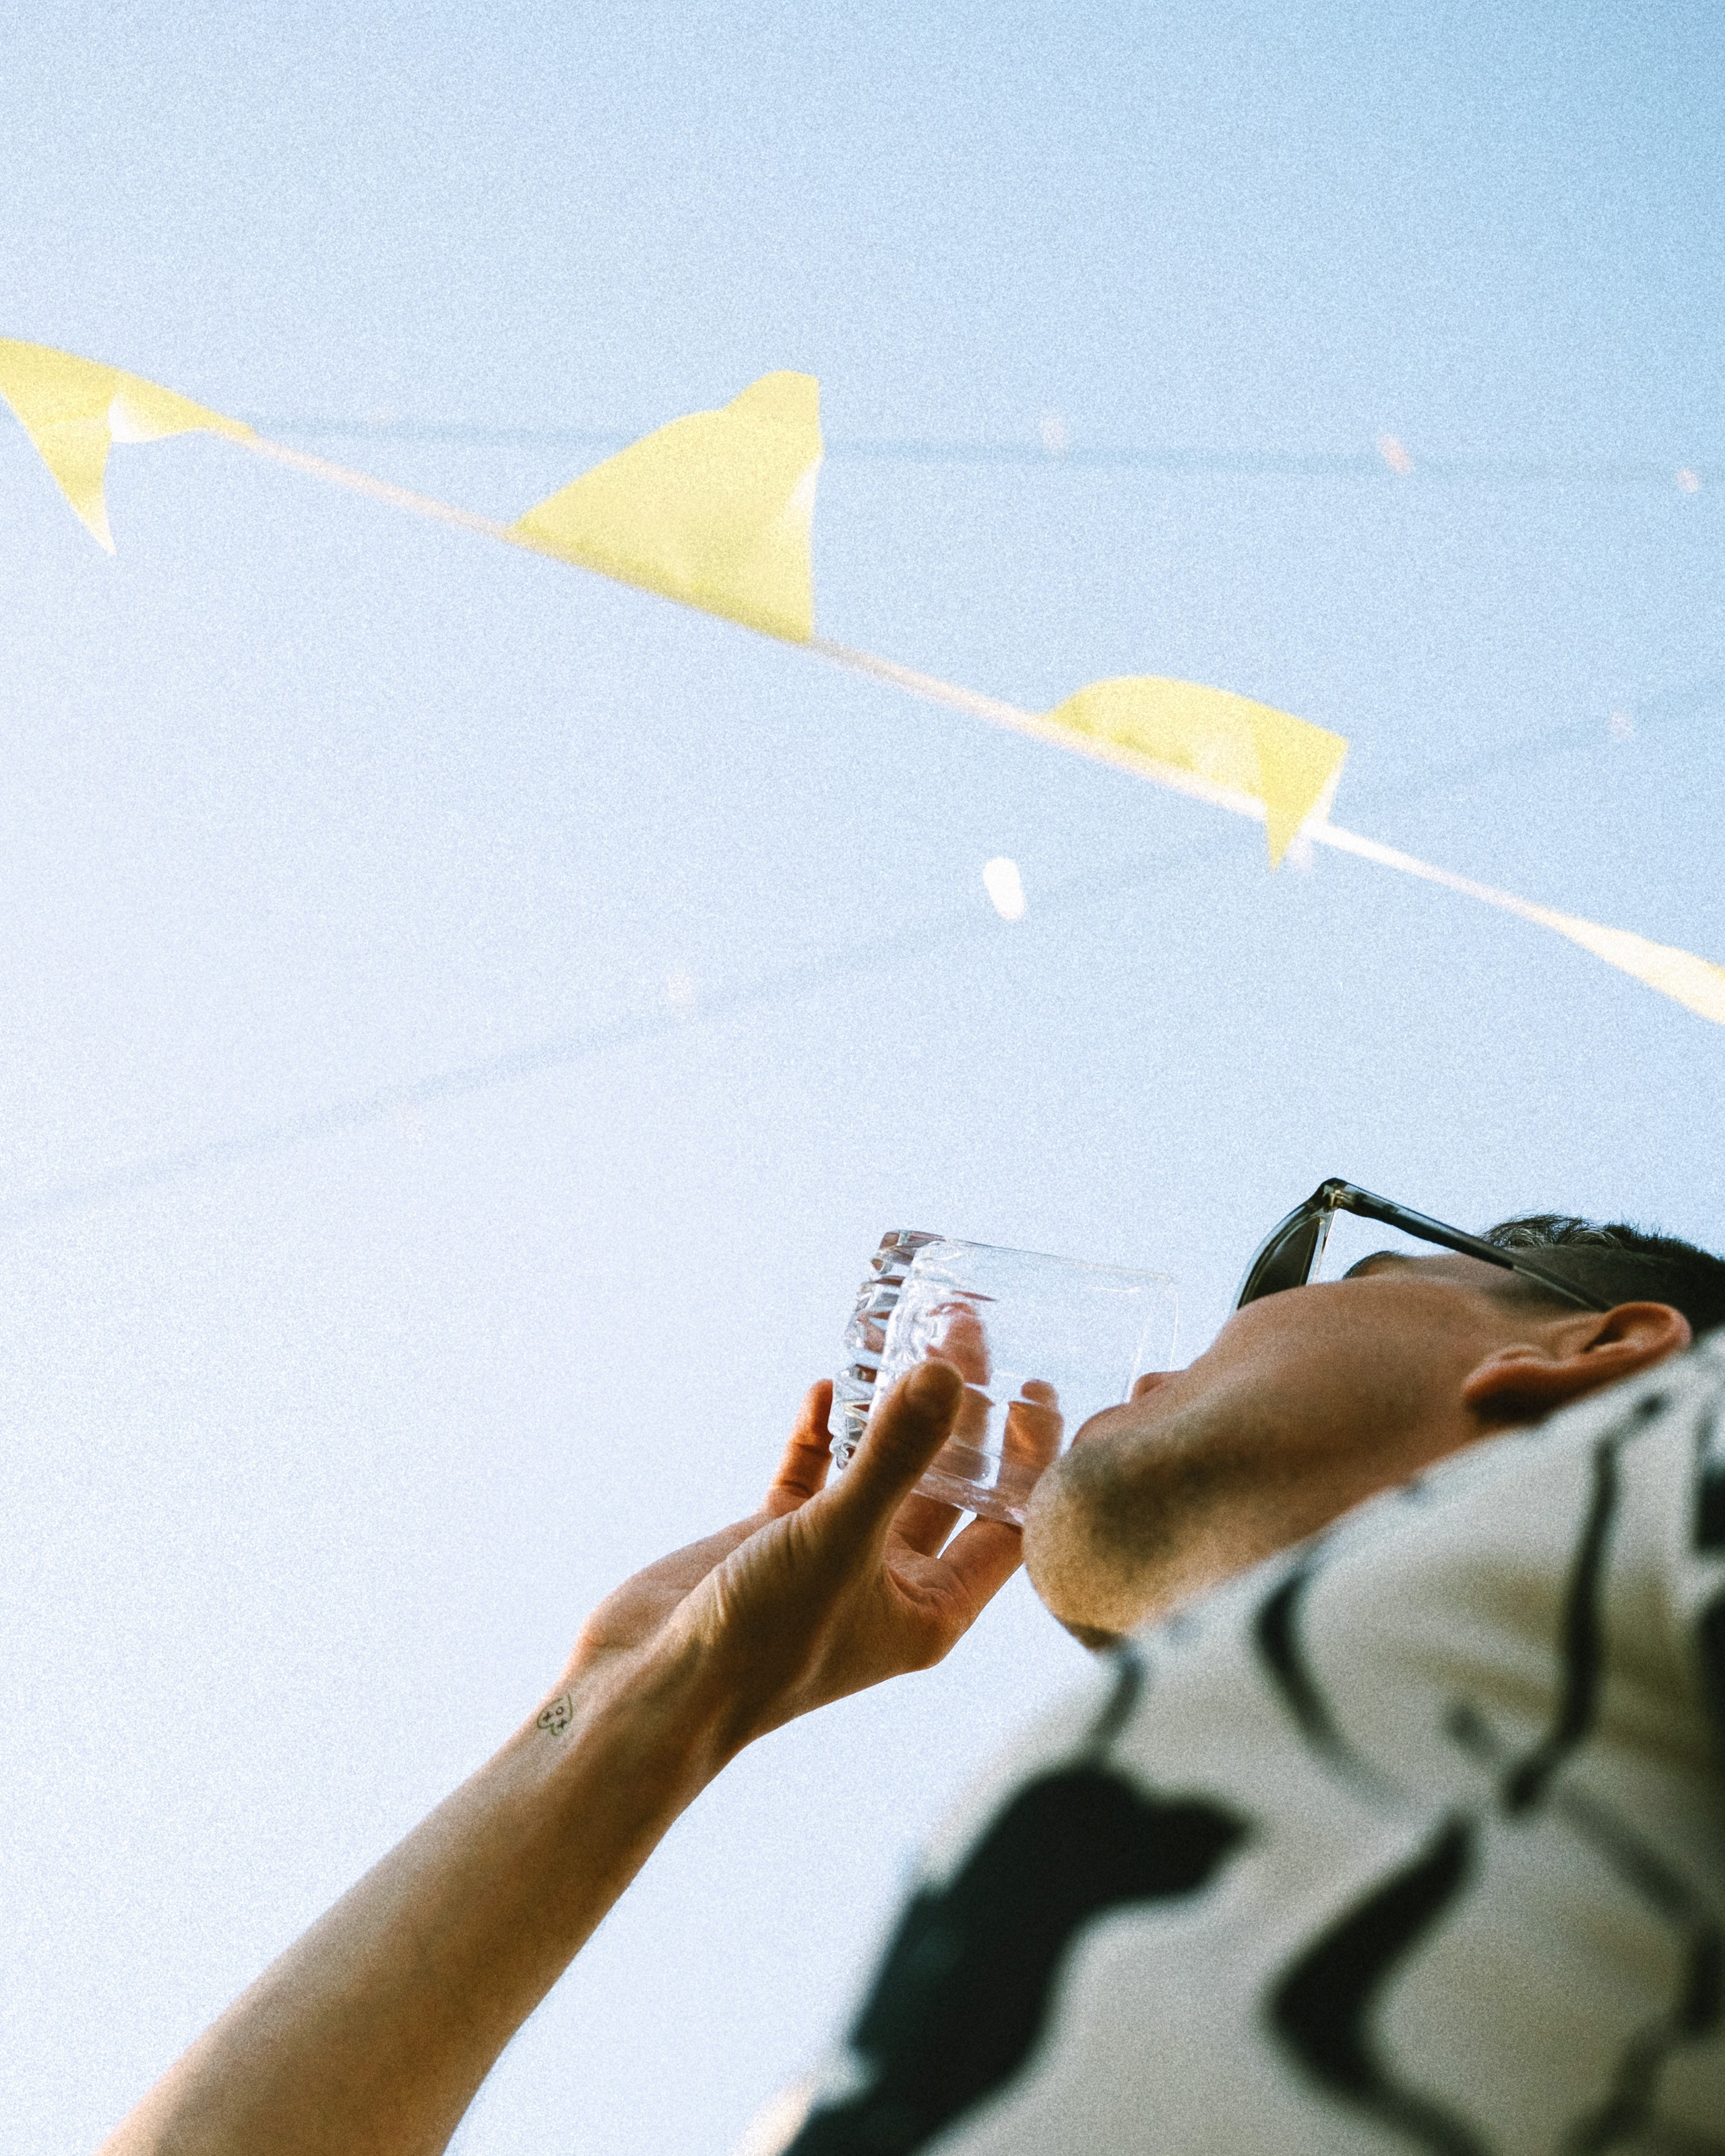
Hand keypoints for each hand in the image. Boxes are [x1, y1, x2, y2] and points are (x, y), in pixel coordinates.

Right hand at [558, 1345, 1059, 1764]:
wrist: (650, 1689)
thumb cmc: (764, 1642)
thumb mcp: (841, 1540)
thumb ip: (895, 1455)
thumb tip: (947, 1371)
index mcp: (931, 1609)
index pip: (1009, 1525)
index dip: (1032, 1460)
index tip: (1036, 1387)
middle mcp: (890, 1585)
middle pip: (949, 1483)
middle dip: (961, 1412)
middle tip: (970, 1332)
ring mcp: (830, 1559)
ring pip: (879, 1469)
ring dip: (892, 1408)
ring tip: (912, 1334)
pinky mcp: (772, 1541)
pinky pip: (810, 1471)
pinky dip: (820, 1430)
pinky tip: (825, 1387)